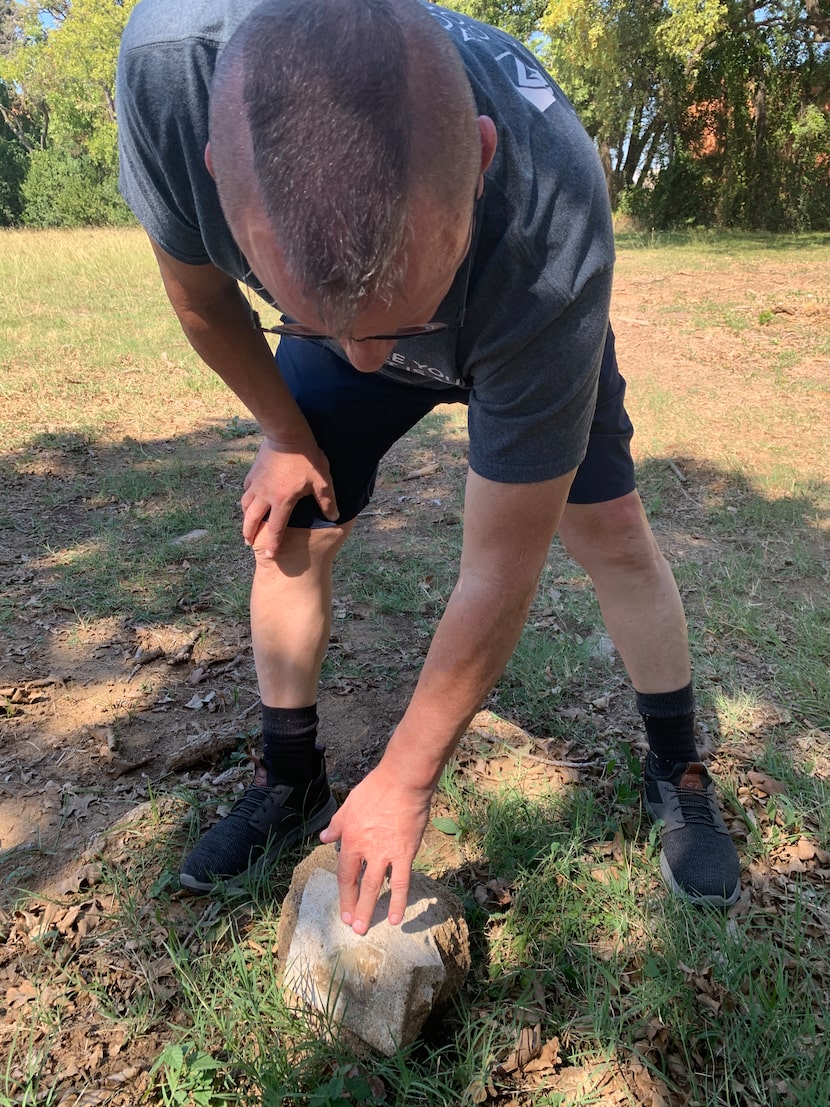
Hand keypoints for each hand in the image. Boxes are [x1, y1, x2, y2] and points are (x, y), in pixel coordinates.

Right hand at [241, 436, 338, 554]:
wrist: (287, 433)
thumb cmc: (307, 457)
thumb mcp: (322, 480)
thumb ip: (327, 501)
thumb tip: (334, 516)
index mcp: (282, 501)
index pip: (275, 529)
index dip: (273, 544)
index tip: (270, 555)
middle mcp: (265, 495)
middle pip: (252, 520)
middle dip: (249, 533)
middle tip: (249, 542)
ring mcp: (256, 483)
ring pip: (245, 504)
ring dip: (245, 516)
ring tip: (247, 523)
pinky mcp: (253, 472)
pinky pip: (247, 489)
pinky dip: (247, 497)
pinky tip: (249, 497)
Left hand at [319, 763, 433, 934]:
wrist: (403, 781)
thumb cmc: (376, 788)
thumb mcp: (349, 804)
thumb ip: (337, 824)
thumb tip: (324, 838)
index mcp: (351, 839)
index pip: (344, 872)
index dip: (343, 893)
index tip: (343, 909)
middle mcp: (366, 851)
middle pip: (358, 884)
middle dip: (353, 907)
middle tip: (352, 927)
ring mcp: (387, 854)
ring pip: (376, 887)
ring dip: (370, 909)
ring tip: (365, 928)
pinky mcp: (406, 854)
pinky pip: (402, 882)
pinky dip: (400, 901)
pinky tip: (397, 918)